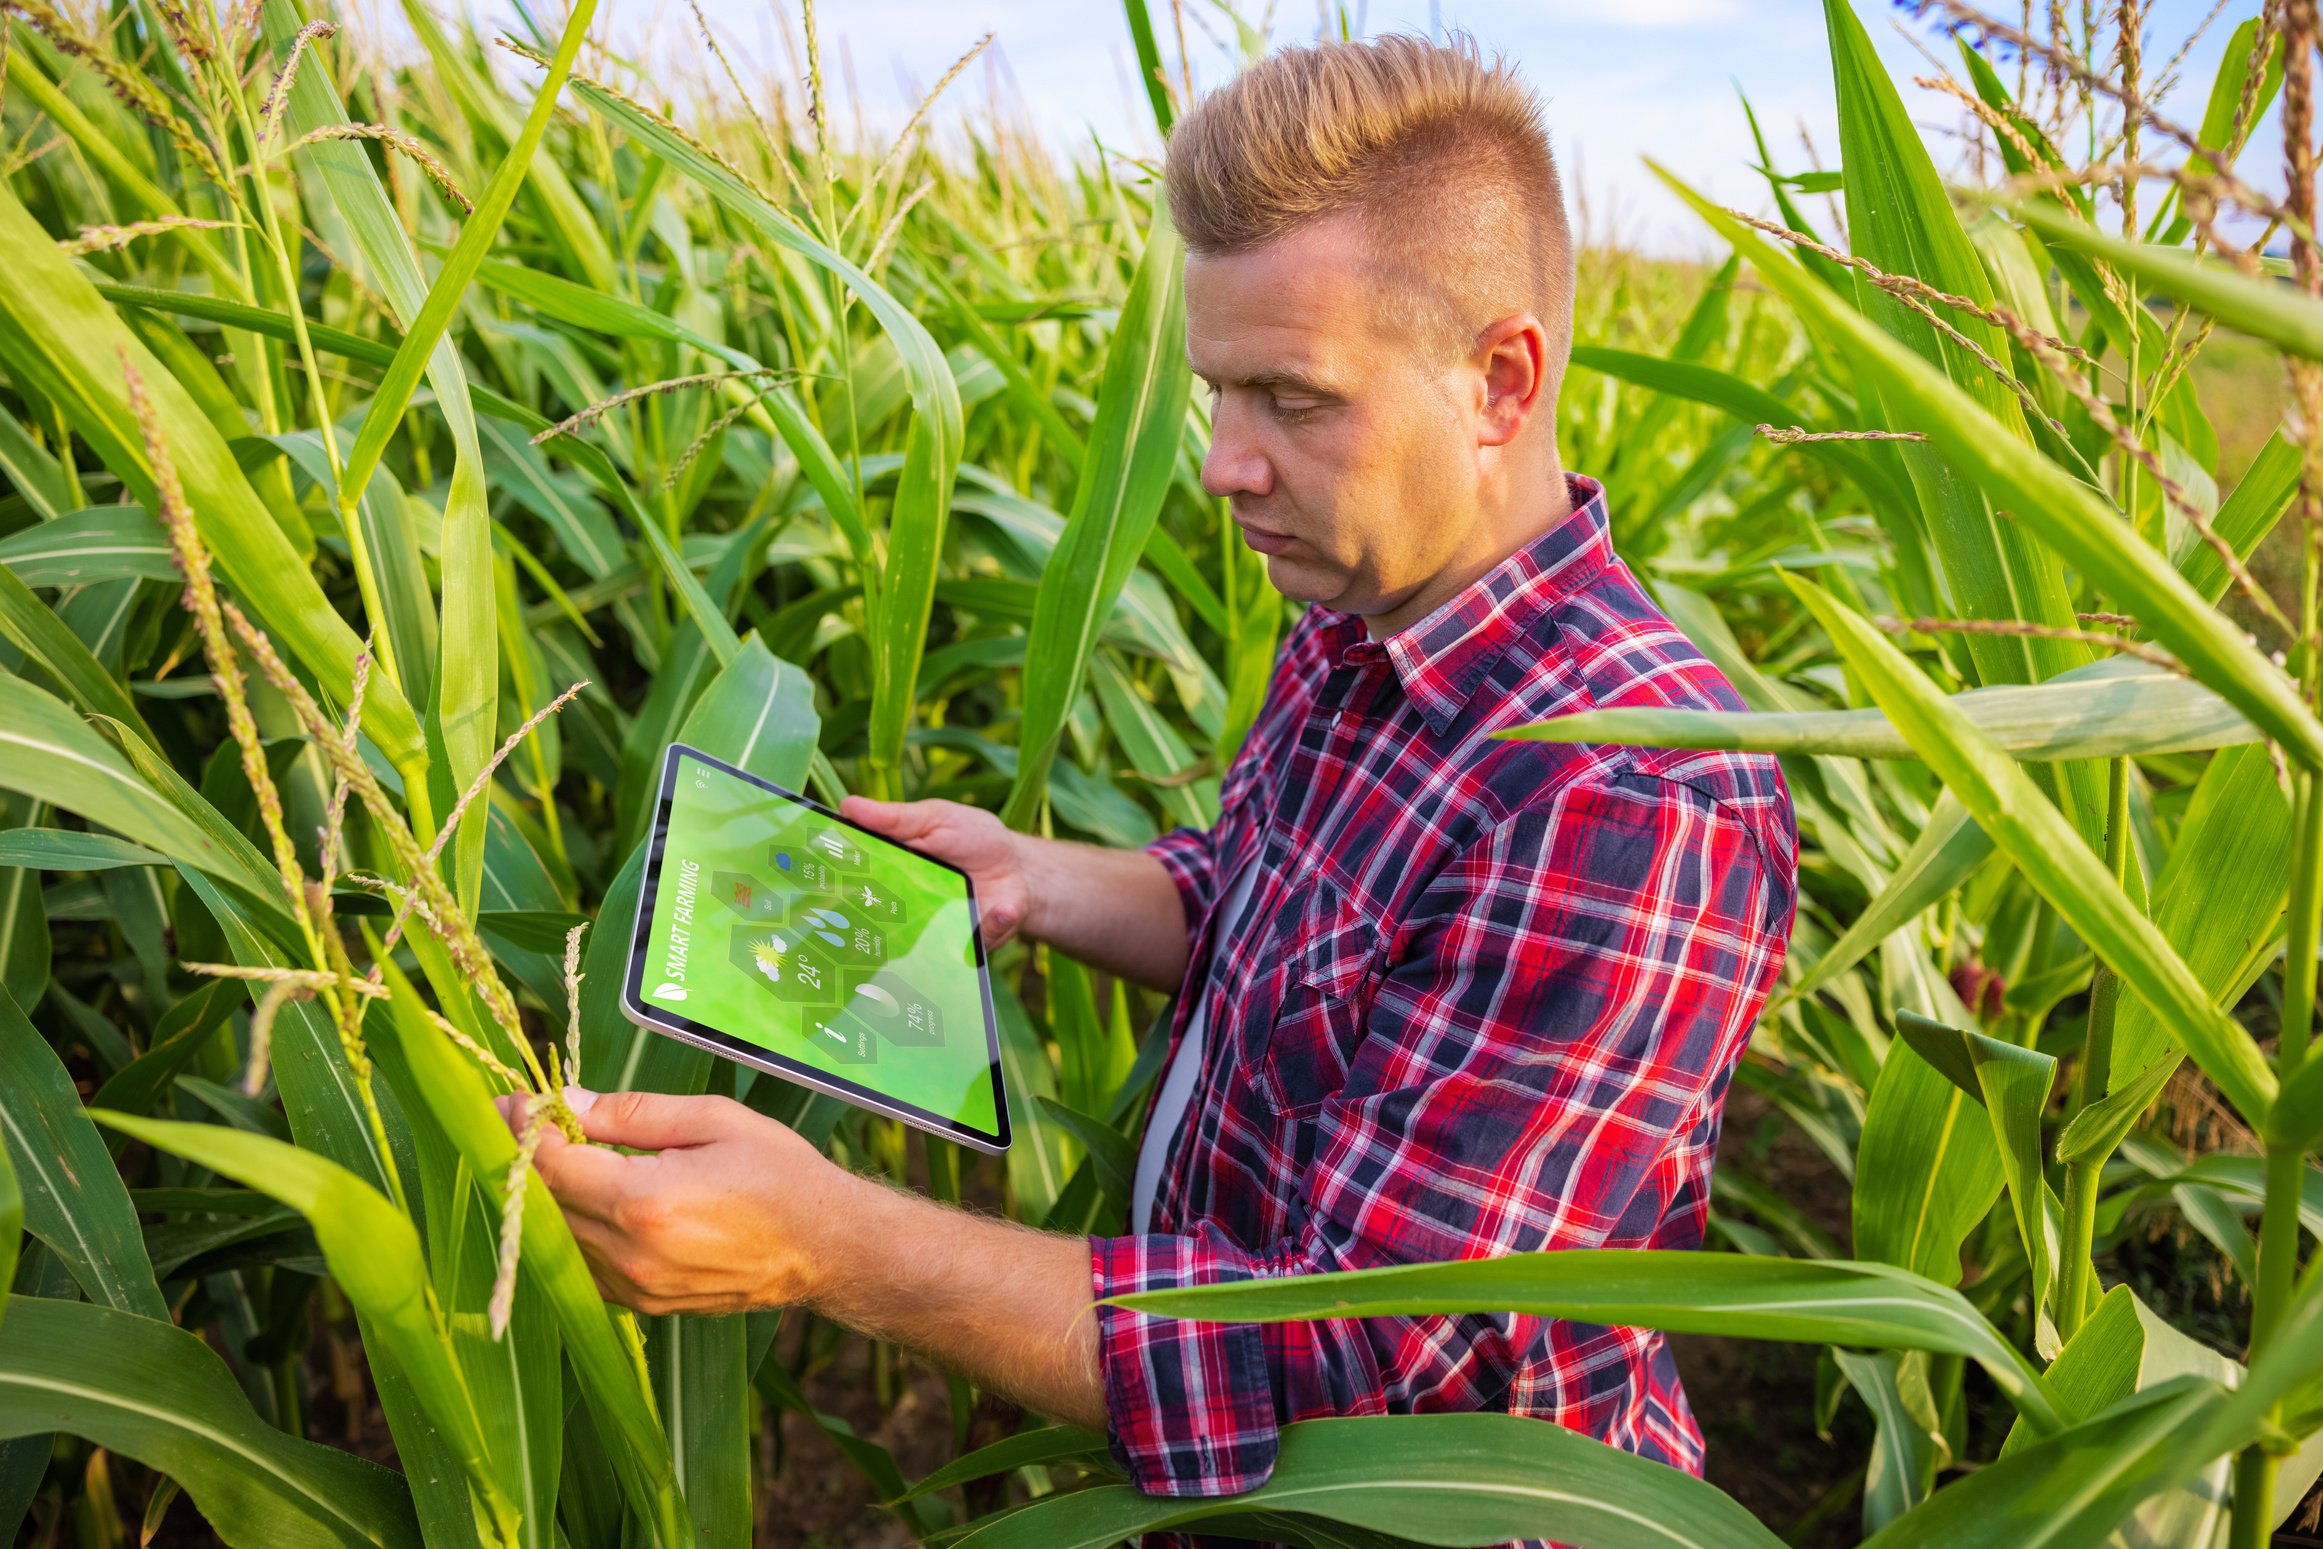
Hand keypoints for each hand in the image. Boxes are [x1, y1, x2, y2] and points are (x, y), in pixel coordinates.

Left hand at [496, 1086, 859, 1315]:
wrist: (826, 1247)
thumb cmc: (779, 1173)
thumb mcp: (714, 1119)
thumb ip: (632, 1112)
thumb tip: (567, 1100)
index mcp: (646, 1202)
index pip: (551, 1166)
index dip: (523, 1129)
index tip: (513, 1100)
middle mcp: (631, 1255)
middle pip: (543, 1206)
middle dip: (529, 1159)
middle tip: (526, 1119)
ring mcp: (636, 1289)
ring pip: (557, 1241)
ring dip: (550, 1198)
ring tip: (564, 1155)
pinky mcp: (644, 1306)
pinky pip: (583, 1268)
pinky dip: (576, 1231)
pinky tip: (594, 1199)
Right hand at [840, 795, 1033, 945]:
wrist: (1018, 868)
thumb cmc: (971, 838)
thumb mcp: (935, 818)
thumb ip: (895, 818)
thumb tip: (847, 805)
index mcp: (891, 872)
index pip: (857, 880)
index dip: (842, 880)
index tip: (830, 874)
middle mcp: (904, 909)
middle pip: (878, 920)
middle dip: (876, 915)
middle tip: (894, 899)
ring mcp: (935, 932)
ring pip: (920, 946)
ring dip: (930, 932)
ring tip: (946, 910)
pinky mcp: (966, 945)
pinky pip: (972, 946)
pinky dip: (990, 925)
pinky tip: (1001, 909)